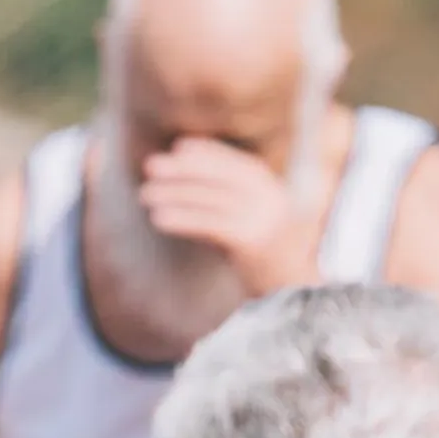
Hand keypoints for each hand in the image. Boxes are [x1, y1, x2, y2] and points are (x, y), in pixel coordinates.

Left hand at [139, 139, 320, 296]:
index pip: (235, 164)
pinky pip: (209, 224)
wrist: (294, 289)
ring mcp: (261, 217)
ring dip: (175, 193)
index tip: (179, 147)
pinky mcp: (250, 240)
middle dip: (184, 169)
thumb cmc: (268, 261)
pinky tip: (159, 218)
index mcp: (270, 189)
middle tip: (150, 165)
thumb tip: (188, 193)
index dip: (207, 153)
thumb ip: (229, 206)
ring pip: (210, 198)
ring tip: (144, 194)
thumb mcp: (252, 224)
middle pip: (219, 177)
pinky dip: (183, 219)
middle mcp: (267, 197)